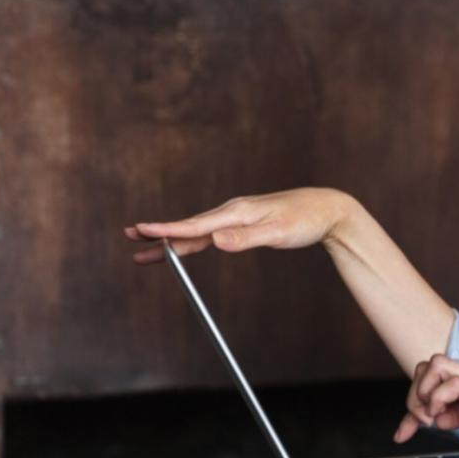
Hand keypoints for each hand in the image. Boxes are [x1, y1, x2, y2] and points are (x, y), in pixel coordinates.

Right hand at [124, 188, 357, 263]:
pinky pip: (211, 232)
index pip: (195, 224)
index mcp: (237, 212)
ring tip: (145, 249)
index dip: (166, 230)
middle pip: (189, 226)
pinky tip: (182, 245)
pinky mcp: (244, 222)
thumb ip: (246, 239)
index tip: (141, 231)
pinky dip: (192, 239)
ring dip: (171, 239)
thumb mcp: (278, 233)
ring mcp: (237, 216)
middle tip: (129, 238)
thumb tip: (215, 241)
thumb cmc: (306, 220)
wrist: (329, 208)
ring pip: (198, 230)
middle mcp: (233, 211)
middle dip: (159, 234)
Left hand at [395, 354, 458, 455]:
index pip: (435, 377)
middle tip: (420, 424)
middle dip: (413, 396)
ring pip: (434, 365)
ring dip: (422, 394)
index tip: (406, 431)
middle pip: (428, 365)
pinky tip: (443, 418)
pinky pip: (448, 384)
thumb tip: (443, 419)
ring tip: (429, 418)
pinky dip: (436, 401)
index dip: (413, 404)